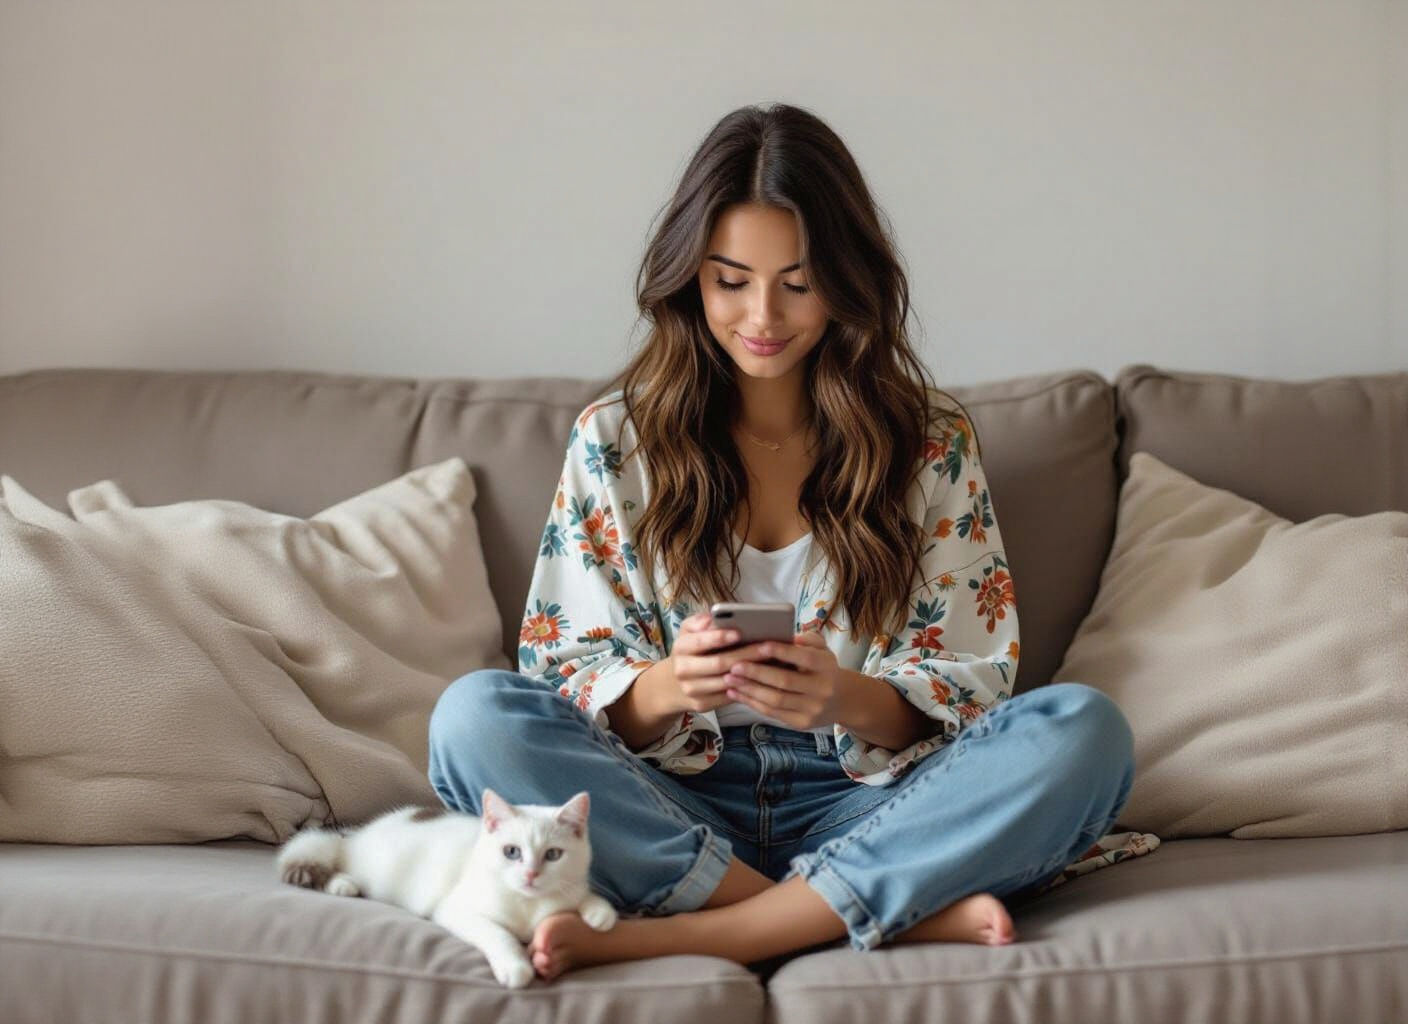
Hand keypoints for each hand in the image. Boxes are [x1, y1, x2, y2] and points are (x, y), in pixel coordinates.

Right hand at [663, 612, 774, 713]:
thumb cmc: (691, 651)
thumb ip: (700, 622)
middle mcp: (682, 670)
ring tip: (772, 661)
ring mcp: (692, 690)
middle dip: (745, 654)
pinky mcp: (702, 704)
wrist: (675, 684)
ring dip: (751, 672)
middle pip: (718, 663)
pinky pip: (729, 696)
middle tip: (767, 647)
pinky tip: (764, 677)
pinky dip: (748, 686)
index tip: (739, 632)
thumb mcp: (689, 632)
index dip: (719, 637)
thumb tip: (713, 617)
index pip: (699, 642)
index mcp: (680, 647)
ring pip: (727, 681)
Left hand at [722, 630, 847, 730]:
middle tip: (734, 664)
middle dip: (757, 673)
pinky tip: (737, 693)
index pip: (804, 658)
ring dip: (749, 689)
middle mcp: (821, 689)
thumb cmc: (823, 668)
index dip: (782, 652)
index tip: (760, 645)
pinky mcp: (801, 723)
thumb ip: (806, 640)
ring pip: (775, 699)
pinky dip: (752, 702)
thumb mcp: (822, 649)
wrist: (841, 700)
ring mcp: (811, 709)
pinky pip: (773, 712)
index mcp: (826, 667)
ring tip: (730, 679)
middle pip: (785, 681)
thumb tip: (785, 635)